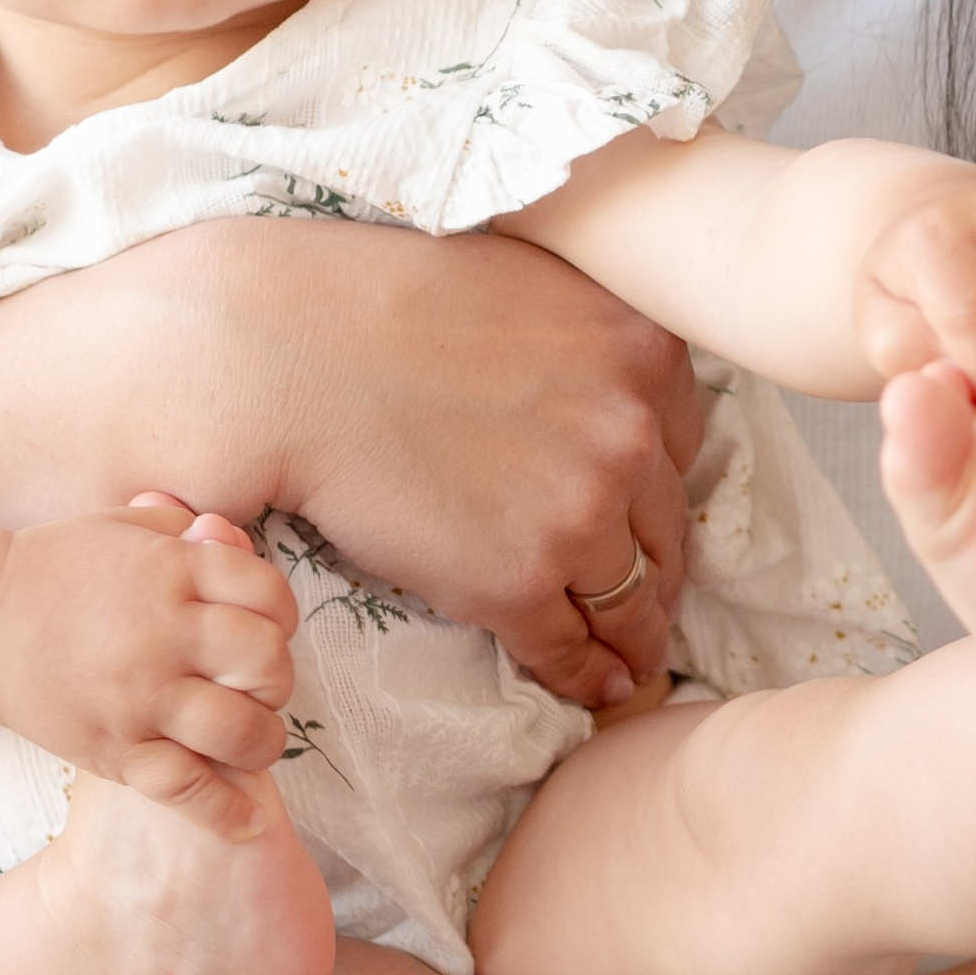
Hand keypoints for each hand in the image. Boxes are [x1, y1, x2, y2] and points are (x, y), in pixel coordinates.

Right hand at [0, 496, 298, 830]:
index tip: (267, 629)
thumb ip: (186, 530)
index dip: (281, 616)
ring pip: (240, 732)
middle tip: (258, 687)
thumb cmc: (58, 568)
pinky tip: (248, 821)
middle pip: (266, 663)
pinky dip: (225, 811)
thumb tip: (235, 539)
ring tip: (252, 742)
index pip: (269, 595)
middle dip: (275, 679)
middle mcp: (162, 633)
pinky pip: (186, 788)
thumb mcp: (124, 525)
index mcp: (171, 571)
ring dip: (263, 742)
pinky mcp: (114, 749)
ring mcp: (139, 696)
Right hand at [228, 226, 701, 708]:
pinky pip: (570, 649)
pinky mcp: (518, 582)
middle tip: (651, 596)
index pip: (680, 444)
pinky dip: (585, 676)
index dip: (657, 485)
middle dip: (659, 567)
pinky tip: (594, 687)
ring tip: (633, 660)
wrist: (295, 355)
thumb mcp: (533, 286)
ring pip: (632, 599)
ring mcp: (580, 513)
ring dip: (635, 636)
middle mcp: (630, 434)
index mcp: (643, 352)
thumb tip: (620, 392)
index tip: (646, 513)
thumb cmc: (387, 304)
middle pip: (667, 527)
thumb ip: (592, 338)